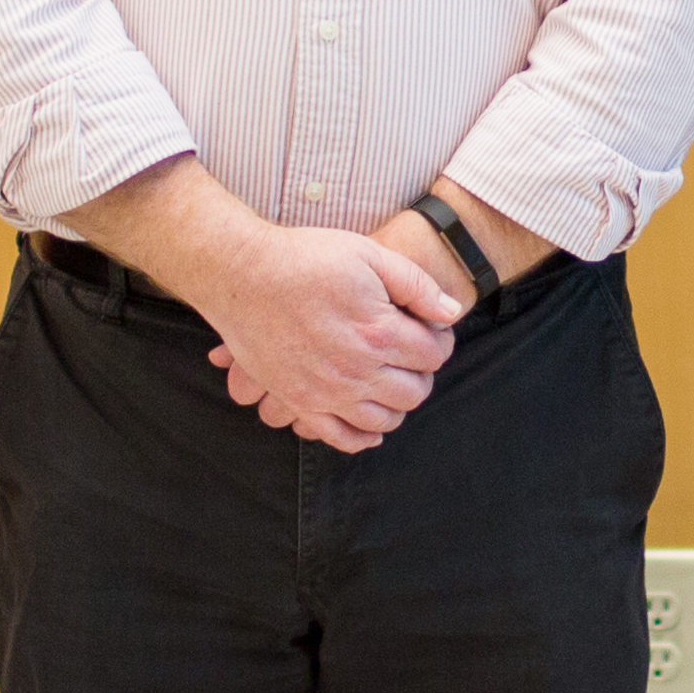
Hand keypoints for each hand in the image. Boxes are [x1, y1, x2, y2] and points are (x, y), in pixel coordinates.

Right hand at [198, 220, 460, 454]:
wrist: (241, 274)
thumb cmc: (304, 258)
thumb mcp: (368, 255)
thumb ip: (416, 285)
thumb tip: (452, 313)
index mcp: (379, 332)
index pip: (432, 354)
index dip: (439, 341)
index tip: (431, 331)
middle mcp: (357, 370)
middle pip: (414, 392)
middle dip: (422, 374)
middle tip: (413, 356)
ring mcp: (327, 392)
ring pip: (384, 419)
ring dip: (397, 404)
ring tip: (392, 381)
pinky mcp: (300, 402)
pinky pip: (341, 438)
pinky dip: (363, 437)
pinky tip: (371, 423)